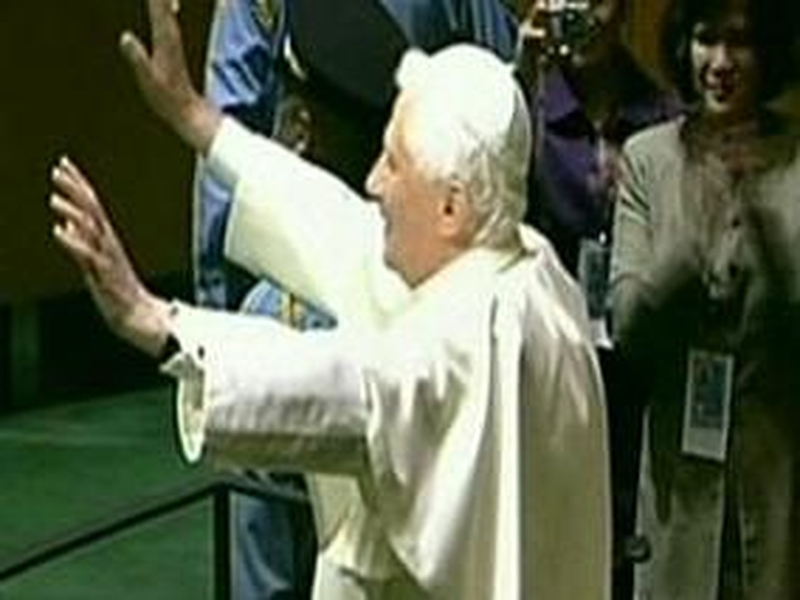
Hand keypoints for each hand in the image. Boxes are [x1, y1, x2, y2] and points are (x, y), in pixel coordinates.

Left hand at [50, 156, 170, 356]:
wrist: (137, 316)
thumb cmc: (117, 290)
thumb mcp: (94, 260)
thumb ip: (80, 238)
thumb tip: (67, 219)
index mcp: (107, 238)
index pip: (92, 203)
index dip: (78, 183)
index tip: (64, 163)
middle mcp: (109, 243)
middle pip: (92, 209)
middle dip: (75, 189)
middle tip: (58, 169)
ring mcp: (108, 258)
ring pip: (91, 229)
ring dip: (73, 212)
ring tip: (54, 199)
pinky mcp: (104, 274)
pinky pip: (87, 255)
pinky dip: (73, 242)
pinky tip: (58, 231)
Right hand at [119, 0, 220, 152]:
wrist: (187, 110)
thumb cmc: (167, 98)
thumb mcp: (148, 80)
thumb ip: (137, 58)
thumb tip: (125, 37)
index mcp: (165, 38)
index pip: (158, 5)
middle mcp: (171, 33)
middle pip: (163, 1)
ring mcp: (173, 37)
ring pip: (166, 5)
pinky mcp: (172, 42)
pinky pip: (166, 14)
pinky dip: (162, 4)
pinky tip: (166, 1)